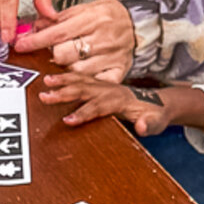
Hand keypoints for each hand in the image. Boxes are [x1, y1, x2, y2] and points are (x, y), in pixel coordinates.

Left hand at [14, 0, 134, 80]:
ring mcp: (112, 56)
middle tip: (54, 52)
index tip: (21, 46)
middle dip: (52, 56)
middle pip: (65, 55)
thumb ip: (57, 19)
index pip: (57, 33)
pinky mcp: (119, 70)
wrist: (138, 18)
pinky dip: (86, 83)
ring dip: (66, 70)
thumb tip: (32, 28)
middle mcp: (103, 38)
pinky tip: (81, 80)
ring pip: (77, 72)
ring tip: (69, 62)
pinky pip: (97, 83)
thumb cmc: (107, 14)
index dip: (36, 41)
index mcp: (92, 19)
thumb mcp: (82, 9)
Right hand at [40, 77, 203, 136]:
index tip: (67, 120)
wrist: (159, 102)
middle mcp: (110, 89)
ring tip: (45, 82)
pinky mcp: (101, 85)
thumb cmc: (156, 116)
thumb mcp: (157, 123)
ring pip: (81, 81)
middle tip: (44, 97)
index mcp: (121, 100)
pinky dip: (67, 77)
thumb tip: (141, 126)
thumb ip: (149, 125)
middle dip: (64, 94)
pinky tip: (54, 78)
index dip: (83, 113)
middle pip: (84, 90)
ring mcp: (105, 85)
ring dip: (63, 81)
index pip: (98, 106)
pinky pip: (82, 78)